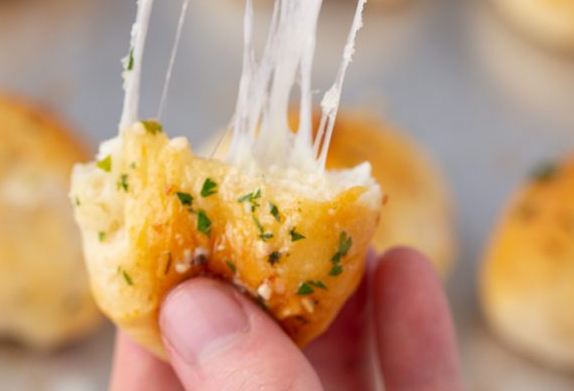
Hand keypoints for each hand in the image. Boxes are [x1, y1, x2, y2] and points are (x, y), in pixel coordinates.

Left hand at [109, 247, 462, 390]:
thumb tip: (191, 300)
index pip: (158, 383)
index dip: (160, 306)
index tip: (172, 228)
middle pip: (252, 357)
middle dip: (265, 276)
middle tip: (268, 201)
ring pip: (334, 367)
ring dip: (345, 290)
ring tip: (345, 216)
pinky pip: (414, 390)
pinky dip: (415, 334)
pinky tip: (410, 269)